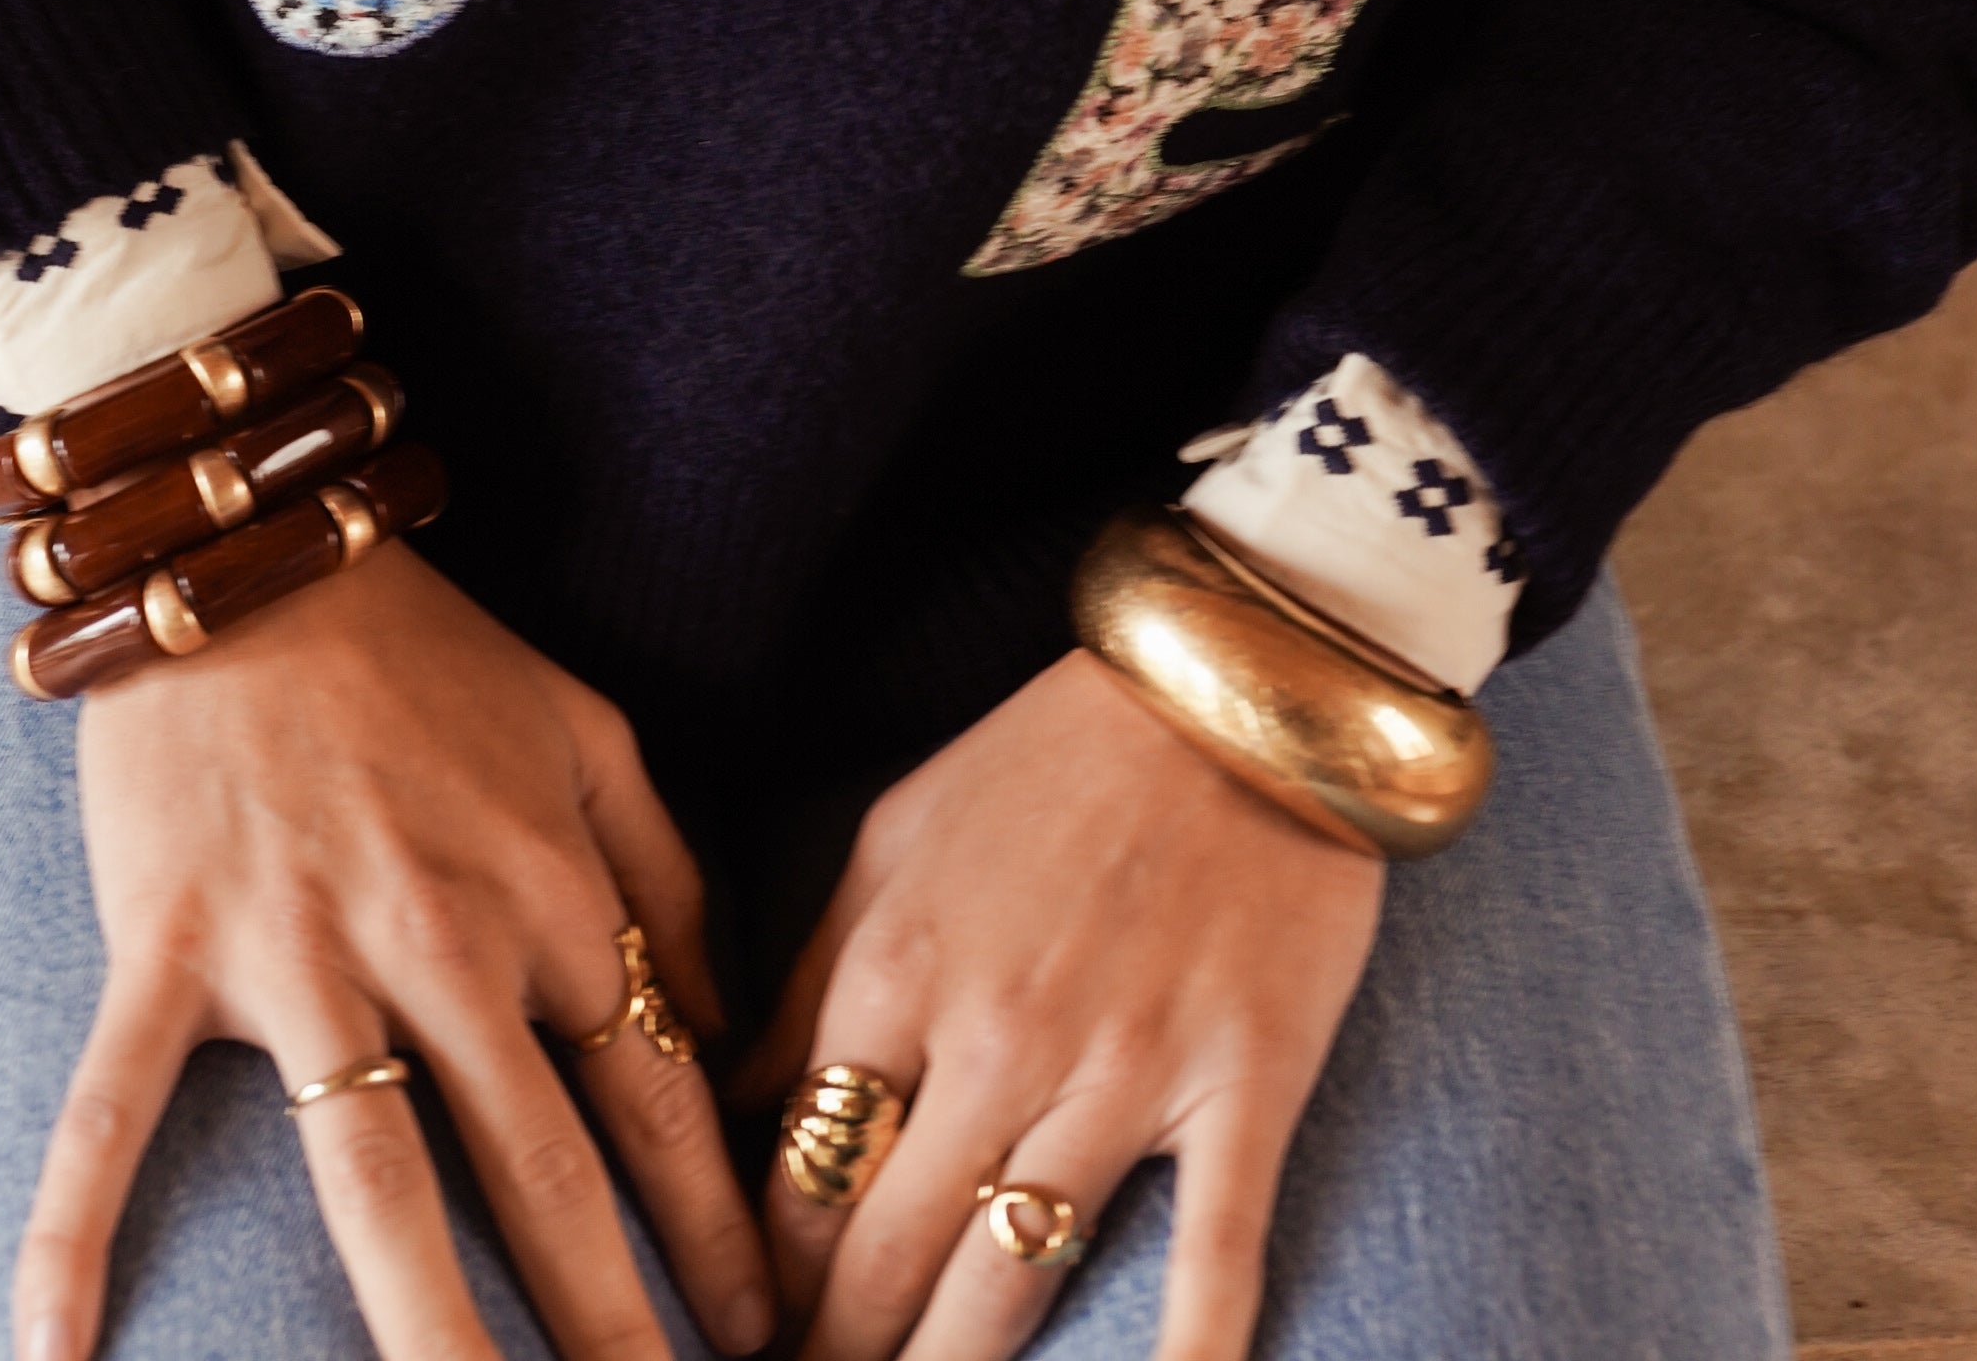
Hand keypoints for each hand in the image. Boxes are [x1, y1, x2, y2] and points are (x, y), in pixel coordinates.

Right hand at [12, 541, 775, 1360]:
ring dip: (424, 1334)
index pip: (656, 1101)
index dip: (715, 1231)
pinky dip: (75, 1228)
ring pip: (369, 1185)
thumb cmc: (431, 654)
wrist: (253, 554)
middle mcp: (440, 943)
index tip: (762, 1332)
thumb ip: (667, 881)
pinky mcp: (169, 951)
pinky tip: (52, 1352)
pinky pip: (113, 1112)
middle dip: (610, 1326)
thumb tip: (724, 1031)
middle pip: (539, 1178)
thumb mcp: (594, 736)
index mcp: (547, 895)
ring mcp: (299, 956)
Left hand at [748, 651, 1382, 1360]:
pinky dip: (1185, 1359)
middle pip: (886, 1259)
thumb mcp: (893, 837)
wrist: (1237, 683)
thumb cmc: (1053, 756)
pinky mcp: (1242, 1086)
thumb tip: (734, 1108)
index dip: (768, 1279)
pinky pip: (1211, 1257)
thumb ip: (808, 978)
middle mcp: (998, 1038)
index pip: (799, 1180)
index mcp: (898, 970)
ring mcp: (1125, 1072)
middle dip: (838, 1353)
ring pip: (1011, 1283)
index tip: (754, 1333)